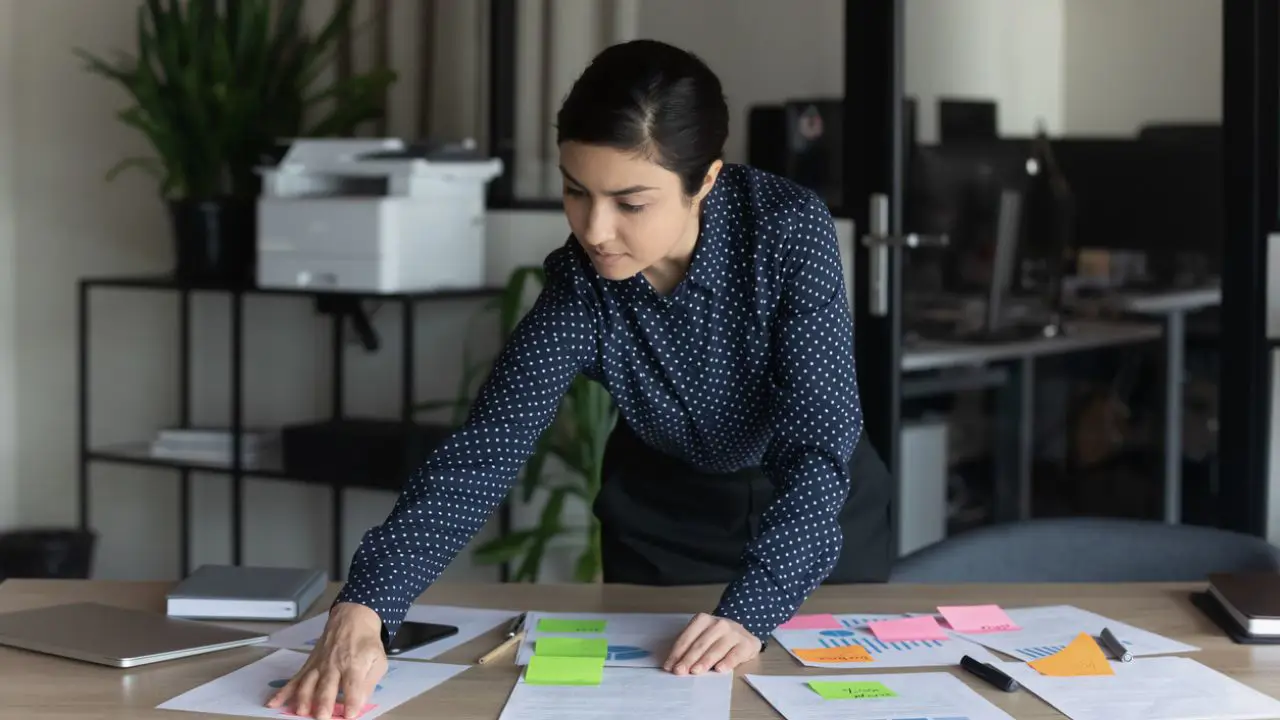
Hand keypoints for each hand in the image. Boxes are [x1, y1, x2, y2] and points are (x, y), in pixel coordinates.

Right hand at [265, 602, 387, 718]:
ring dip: (303, 698)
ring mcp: (319, 665)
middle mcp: (334, 665)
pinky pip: (294, 680)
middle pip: (326, 686)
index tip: (350, 715)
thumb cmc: (366, 643)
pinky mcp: (309, 665)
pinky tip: (273, 703)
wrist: (352, 620)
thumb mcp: (378, 660)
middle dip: (323, 702)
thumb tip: (360, 702)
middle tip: (321, 717)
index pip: (352, 685)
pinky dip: (283, 692)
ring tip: (301, 712)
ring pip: (308, 683)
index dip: (351, 700)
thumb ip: (369, 682)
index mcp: (354, 664)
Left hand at [663, 612, 760, 674]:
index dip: (677, 652)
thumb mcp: (702, 636)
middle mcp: (719, 624)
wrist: (743, 635)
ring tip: (695, 671)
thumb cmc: (717, 638)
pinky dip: (727, 662)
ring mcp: (734, 633)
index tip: (669, 666)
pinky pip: (735, 654)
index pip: (687, 637)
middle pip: (700, 644)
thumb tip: (673, 664)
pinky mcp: (747, 644)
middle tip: (679, 671)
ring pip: (716, 649)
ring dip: (704, 661)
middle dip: (688, 659)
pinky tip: (719, 669)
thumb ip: (689, 647)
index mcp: (703, 620)